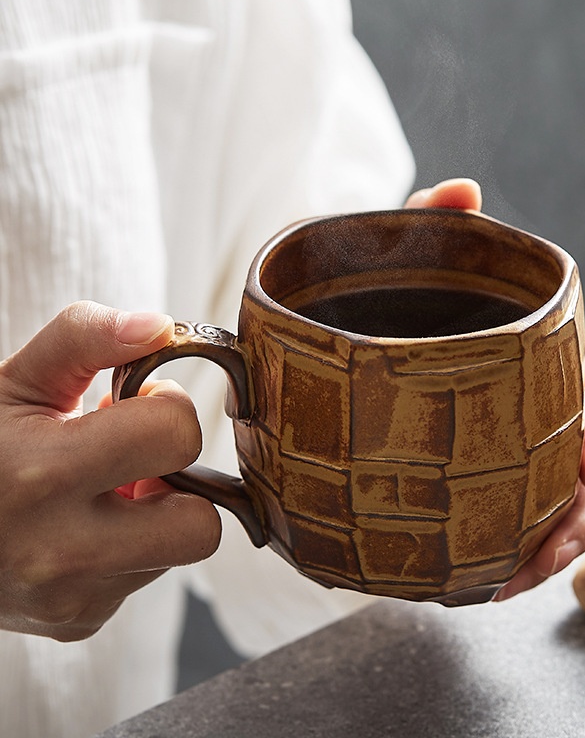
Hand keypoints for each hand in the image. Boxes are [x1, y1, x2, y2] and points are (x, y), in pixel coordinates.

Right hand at [0, 301, 220, 640]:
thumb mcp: (18, 379)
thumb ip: (86, 338)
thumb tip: (158, 327)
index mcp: (42, 474)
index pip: (177, 435)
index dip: (168, 408)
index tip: (138, 404)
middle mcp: (59, 551)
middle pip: (202, 525)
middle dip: (183, 482)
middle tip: (138, 459)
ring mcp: (70, 598)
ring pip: (176, 551)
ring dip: (156, 514)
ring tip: (100, 489)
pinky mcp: (78, 622)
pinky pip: (144, 577)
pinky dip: (130, 547)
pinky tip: (85, 525)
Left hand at [405, 178, 584, 599]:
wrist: (351, 348)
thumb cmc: (397, 301)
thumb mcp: (412, 259)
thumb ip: (434, 221)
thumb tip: (463, 189)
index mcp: (549, 358)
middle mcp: (544, 409)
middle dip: (583, 514)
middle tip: (550, 549)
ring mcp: (520, 452)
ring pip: (560, 509)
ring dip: (547, 551)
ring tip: (510, 582)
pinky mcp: (489, 486)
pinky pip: (514, 529)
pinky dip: (505, 559)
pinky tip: (479, 583)